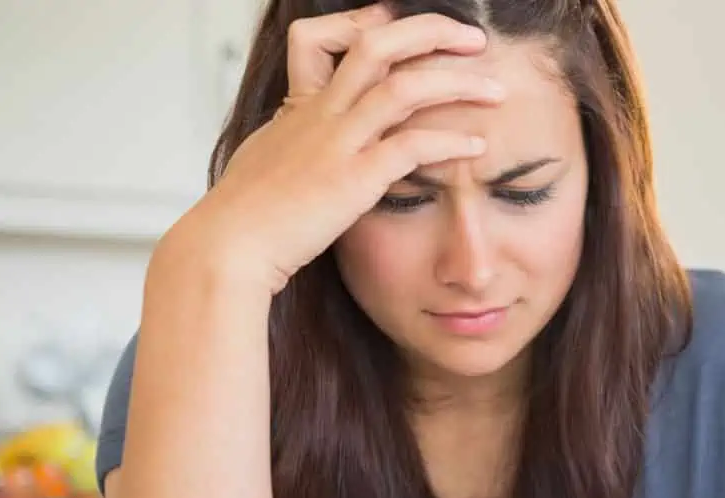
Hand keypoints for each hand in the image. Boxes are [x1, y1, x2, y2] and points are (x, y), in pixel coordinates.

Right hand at [164, 4, 502, 296]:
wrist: (228, 248)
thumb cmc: (247, 215)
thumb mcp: (266, 156)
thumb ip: (291, 134)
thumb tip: (298, 126)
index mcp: (300, 106)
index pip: (323, 37)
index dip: (365, 22)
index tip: (400, 23)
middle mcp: (320, 114)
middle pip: (377, 45)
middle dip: (431, 33)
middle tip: (474, 40)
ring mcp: (336, 143)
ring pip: (405, 88)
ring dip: (458, 83)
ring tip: (496, 90)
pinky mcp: (352, 180)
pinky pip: (412, 147)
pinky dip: (451, 143)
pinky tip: (477, 148)